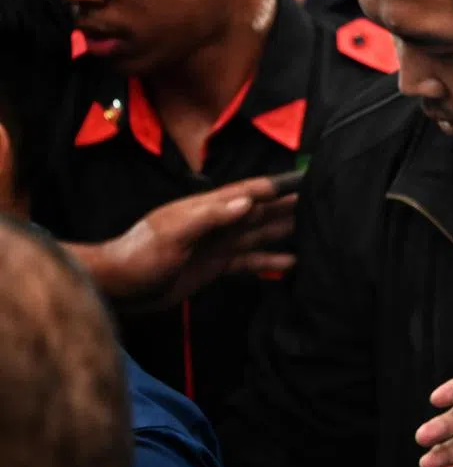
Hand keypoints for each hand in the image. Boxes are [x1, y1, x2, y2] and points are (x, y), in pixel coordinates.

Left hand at [71, 175, 297, 310]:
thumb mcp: (173, 233)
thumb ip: (210, 216)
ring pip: (258, 233)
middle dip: (287, 204)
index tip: (303, 179)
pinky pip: (249, 259)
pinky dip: (270, 260)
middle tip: (320, 198)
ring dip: (284, 229)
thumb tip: (248, 202)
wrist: (118, 287)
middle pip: (259, 210)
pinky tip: (291, 263)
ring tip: (315, 227)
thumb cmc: (139, 256)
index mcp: (206, 208)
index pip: (248, 192)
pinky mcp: (215, 265)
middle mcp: (216, 222)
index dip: (275, 185)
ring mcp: (217, 244)